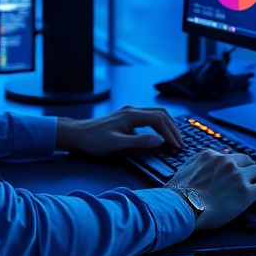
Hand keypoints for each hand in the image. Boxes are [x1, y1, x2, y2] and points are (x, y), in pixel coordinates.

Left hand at [56, 106, 180, 157]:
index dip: (170, 132)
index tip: (176, 145)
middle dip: (172, 128)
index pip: (158, 120)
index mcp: (131, 114)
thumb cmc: (93, 140)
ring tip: (174, 139)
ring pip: (154, 115)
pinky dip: (158, 126)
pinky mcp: (126, 119)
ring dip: (166, 125)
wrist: (76, 135)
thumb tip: (160, 141)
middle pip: (160, 114)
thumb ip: (139, 142)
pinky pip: (148, 119)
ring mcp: (129, 113)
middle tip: (180, 142)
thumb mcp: (117, 144)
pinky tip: (159, 135)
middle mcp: (132, 110)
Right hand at [168, 150, 255, 230]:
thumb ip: (195, 164)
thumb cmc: (178, 194)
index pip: (229, 156)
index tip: (240, 167)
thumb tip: (198, 166)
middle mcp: (226, 162)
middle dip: (252, 166)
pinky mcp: (246, 192)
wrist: (183, 206)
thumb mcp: (183, 170)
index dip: (236, 163)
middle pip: (246, 160)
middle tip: (255, 173)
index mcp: (210, 155)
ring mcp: (238, 176)